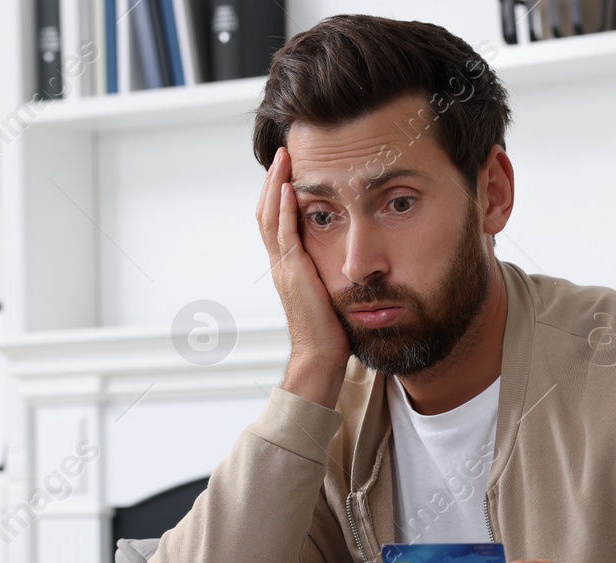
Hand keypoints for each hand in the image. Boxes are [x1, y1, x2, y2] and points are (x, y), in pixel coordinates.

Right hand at [255, 147, 350, 408]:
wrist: (322, 358)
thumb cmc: (331, 331)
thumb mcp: (331, 291)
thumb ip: (331, 270)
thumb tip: (348, 256)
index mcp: (288, 267)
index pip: (276, 221)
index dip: (278, 193)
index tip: (288, 169)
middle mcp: (281, 264)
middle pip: (266, 212)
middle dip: (273, 180)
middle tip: (283, 152)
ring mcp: (284, 268)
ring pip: (270, 217)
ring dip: (275, 185)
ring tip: (283, 158)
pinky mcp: (293, 274)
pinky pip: (284, 235)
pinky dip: (284, 210)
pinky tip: (289, 189)